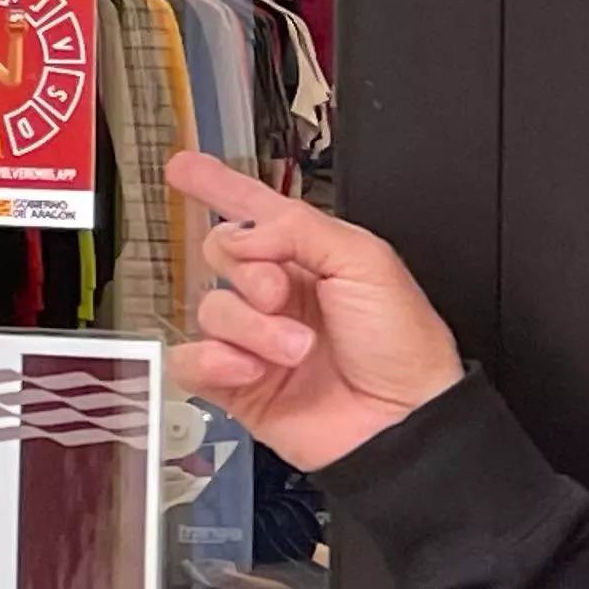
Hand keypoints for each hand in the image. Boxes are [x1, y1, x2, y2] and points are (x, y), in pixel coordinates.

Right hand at [164, 150, 466, 471]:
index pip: (256, 212)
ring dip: (253, 326)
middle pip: (222, 253)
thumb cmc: (403, 345)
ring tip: (297, 348)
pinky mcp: (238, 384)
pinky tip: (250, 368)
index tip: (184, 168)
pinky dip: (215, 361)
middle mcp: (282, 294)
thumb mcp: (366, 262)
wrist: (404, 420)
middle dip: (248, 269)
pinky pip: (191, 360)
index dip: (219, 187)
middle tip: (282, 293)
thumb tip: (243, 232)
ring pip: (211, 308)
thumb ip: (300, 230)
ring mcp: (257, 339)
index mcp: (314, 257)